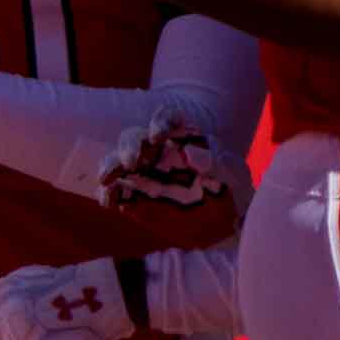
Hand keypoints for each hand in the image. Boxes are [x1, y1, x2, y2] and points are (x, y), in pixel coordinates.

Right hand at [98, 103, 252, 218]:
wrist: (229, 220)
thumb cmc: (232, 187)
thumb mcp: (232, 173)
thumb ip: (215, 162)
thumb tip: (190, 154)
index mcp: (183, 136)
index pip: (167, 118)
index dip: (160, 122)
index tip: (158, 135)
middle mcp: (158, 150)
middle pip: (135, 137)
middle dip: (130, 146)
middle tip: (131, 162)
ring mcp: (144, 173)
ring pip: (118, 160)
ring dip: (111, 166)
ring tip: (107, 179)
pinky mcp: (136, 196)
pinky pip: (115, 190)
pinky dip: (108, 193)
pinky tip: (108, 200)